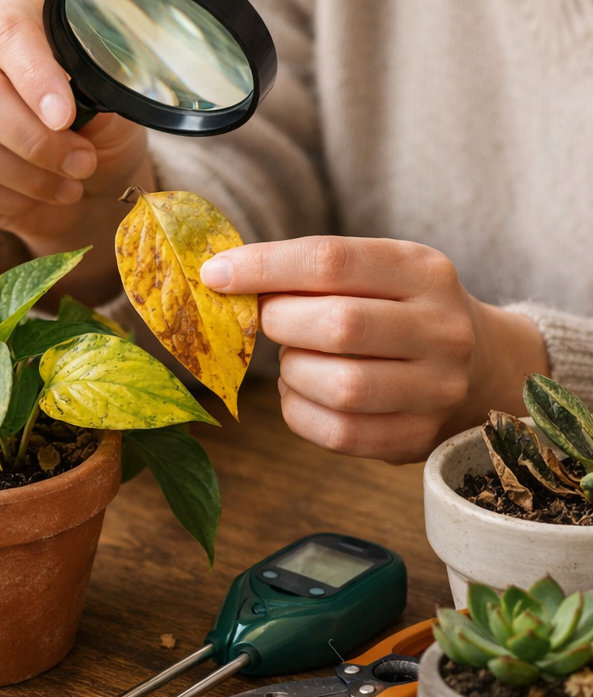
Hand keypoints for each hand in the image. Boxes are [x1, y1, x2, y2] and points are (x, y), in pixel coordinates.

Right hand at [0, 0, 151, 298]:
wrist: (79, 178)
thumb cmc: (96, 127)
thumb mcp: (112, 104)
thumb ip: (99, 95)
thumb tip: (87, 102)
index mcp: (7, 15)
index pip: (8, 33)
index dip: (36, 77)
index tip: (66, 117)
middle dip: (37, 141)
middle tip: (82, 163)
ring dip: (30, 178)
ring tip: (69, 186)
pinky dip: (8, 202)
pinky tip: (34, 199)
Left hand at [199, 235, 549, 462]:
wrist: (482, 366)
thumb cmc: (398, 309)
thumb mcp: (375, 272)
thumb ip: (310, 272)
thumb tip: (223, 276)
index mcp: (422, 270)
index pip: (331, 260)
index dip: (264, 266)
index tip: (215, 273)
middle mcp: (441, 328)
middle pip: (338, 324)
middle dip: (281, 322)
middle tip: (267, 321)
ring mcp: (437, 388)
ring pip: (340, 386)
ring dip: (292, 371)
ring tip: (293, 358)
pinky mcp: (419, 436)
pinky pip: (340, 433)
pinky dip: (300, 411)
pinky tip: (300, 391)